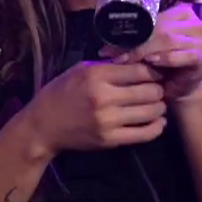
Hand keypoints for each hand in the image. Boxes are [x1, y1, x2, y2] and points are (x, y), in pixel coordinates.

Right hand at [23, 59, 167, 155]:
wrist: (42, 126)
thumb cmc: (61, 93)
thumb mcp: (81, 70)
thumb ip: (110, 65)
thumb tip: (139, 61)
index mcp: (97, 75)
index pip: (140, 70)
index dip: (153, 71)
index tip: (155, 73)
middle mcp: (104, 98)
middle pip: (150, 91)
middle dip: (159, 89)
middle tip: (157, 89)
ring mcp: (107, 121)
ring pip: (151, 111)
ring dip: (159, 107)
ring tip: (156, 104)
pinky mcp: (109, 140)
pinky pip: (144, 134)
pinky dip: (156, 127)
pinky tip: (158, 122)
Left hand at [104, 3, 201, 107]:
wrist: (179, 87)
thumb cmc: (161, 66)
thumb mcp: (145, 51)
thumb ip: (131, 45)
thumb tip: (103, 50)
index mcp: (182, 14)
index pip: (155, 19)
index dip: (133, 31)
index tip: (111, 46)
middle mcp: (195, 24)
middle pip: (161, 29)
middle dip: (136, 43)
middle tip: (117, 56)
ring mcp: (201, 41)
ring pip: (170, 41)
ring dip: (147, 51)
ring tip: (129, 60)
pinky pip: (185, 55)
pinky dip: (167, 58)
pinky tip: (153, 62)